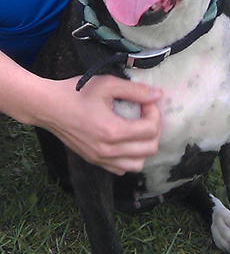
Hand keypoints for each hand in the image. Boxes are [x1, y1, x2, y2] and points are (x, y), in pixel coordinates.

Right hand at [39, 75, 161, 174]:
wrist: (48, 107)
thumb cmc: (75, 93)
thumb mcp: (107, 84)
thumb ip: (135, 90)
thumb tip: (158, 95)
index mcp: (113, 131)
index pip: (151, 129)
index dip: (154, 113)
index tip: (146, 102)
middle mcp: (108, 150)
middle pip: (150, 149)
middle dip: (154, 129)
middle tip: (145, 114)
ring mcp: (101, 159)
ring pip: (138, 164)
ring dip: (144, 146)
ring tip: (137, 129)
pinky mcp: (95, 161)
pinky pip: (122, 168)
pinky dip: (129, 157)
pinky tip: (125, 140)